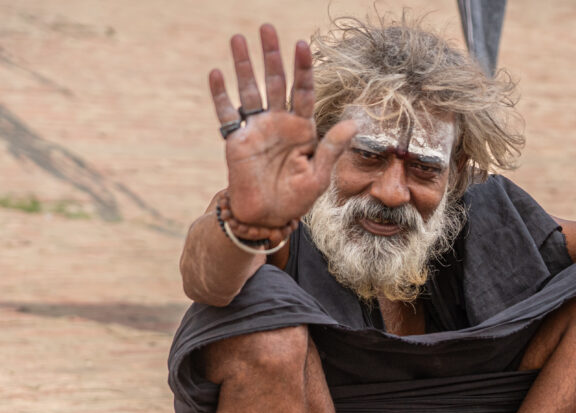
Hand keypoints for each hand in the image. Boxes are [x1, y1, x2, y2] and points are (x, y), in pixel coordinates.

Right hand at [209, 24, 355, 227]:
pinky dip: (220, 94)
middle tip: (267, 27)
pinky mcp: (236, 140)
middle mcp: (279, 123)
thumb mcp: (319, 175)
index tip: (302, 44)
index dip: (303, 68)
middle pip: (276, 82)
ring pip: (250, 90)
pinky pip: (227, 114)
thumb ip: (332, 147)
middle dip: (272, 55)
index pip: (304, 92)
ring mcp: (257, 129)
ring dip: (244, 65)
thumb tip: (354, 123)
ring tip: (238, 38)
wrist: (268, 217)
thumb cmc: (296, 199)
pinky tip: (217, 73)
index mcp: (302, 129)